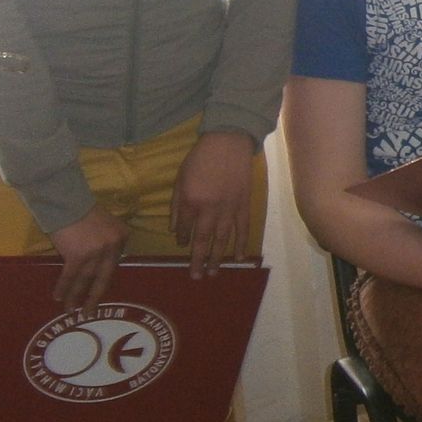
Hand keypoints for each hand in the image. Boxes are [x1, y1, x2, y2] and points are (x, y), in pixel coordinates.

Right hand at [49, 206, 129, 308]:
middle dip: (95, 297)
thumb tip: (101, 259)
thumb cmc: (82, 210)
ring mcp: (96, 253)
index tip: (97, 289)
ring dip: (76, 296)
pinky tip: (58, 297)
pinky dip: (63, 287)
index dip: (102, 276)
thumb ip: (107, 240)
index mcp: (122, 237)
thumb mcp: (105, 222)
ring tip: (71, 310)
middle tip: (90, 312)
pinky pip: (70, 276)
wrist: (66, 201)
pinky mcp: (77, 256)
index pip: (114, 262)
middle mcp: (112, 247)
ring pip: (85, 280)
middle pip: (103, 277)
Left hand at [172, 129, 255, 277]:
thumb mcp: (180, 179)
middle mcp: (210, 210)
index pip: (186, 229)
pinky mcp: (245, 206)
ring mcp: (230, 210)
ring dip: (219, 258)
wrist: (228, 144)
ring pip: (223, 240)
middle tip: (197, 277)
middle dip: (199, 260)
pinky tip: (240, 258)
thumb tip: (176, 230)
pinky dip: (242, 244)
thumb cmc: (200, 159)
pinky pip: (244, 229)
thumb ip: (177, 206)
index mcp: (191, 202)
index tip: (182, 247)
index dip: (183, 241)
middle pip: (204, 241)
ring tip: (215, 273)